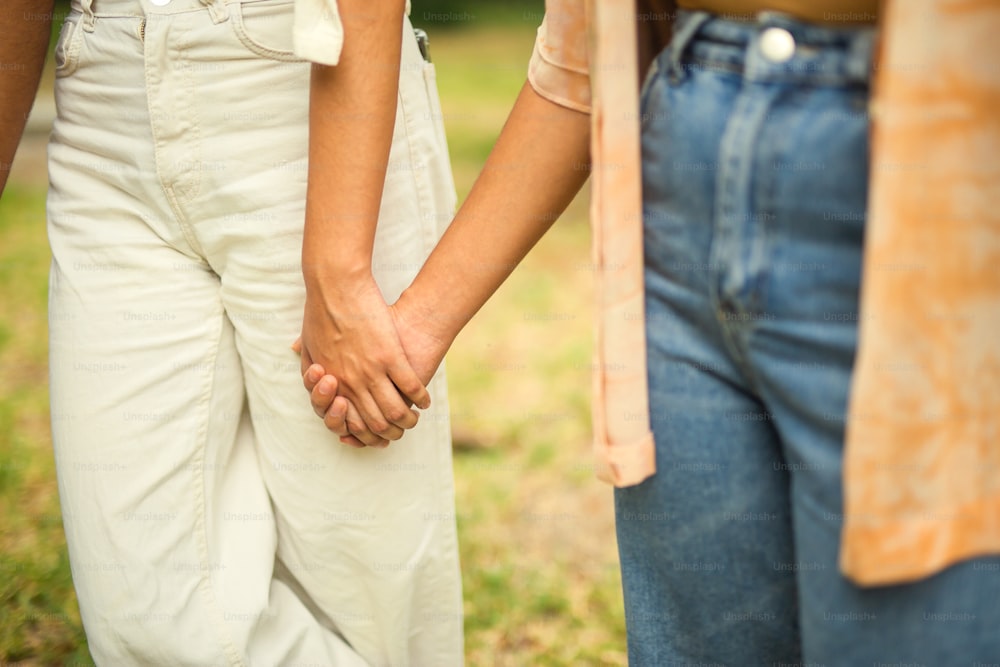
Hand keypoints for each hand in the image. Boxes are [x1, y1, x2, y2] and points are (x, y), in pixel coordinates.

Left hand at [297, 274, 430, 446]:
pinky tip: (425, 400)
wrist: (335, 286)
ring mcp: (371, 371)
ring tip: (415, 418)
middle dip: (390, 434)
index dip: (366, 435)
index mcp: (332, 385)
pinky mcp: (390, 356)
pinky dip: (421, 398)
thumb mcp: (309, 345)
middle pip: (376, 424)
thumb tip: (313, 374)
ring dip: (408, 420)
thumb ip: (311, 366)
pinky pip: (410, 387)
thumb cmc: (320, 312)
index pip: (351, 424)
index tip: (376, 435)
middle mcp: (351, 384)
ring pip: (396, 411)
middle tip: (400, 431)